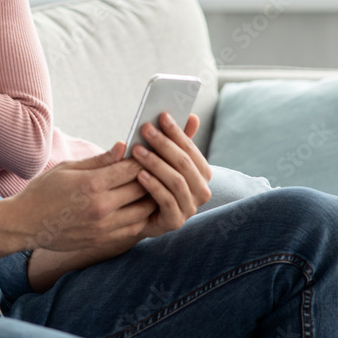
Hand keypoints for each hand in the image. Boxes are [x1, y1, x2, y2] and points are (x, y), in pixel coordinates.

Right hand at [9, 151, 155, 251]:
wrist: (25, 224)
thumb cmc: (44, 190)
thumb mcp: (68, 168)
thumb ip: (99, 160)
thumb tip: (123, 146)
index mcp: (91, 184)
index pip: (131, 168)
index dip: (144, 158)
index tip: (149, 151)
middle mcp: (101, 207)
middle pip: (142, 188)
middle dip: (152, 175)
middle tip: (158, 167)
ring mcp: (103, 226)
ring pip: (143, 210)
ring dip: (151, 198)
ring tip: (153, 186)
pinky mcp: (103, 240)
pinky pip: (134, 228)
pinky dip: (142, 216)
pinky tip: (140, 205)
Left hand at [129, 113, 211, 237]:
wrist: (135, 213)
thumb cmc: (151, 179)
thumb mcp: (161, 158)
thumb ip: (176, 140)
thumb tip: (193, 116)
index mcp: (202, 173)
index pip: (191, 149)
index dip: (177, 132)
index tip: (161, 116)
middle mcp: (201, 191)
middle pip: (184, 164)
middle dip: (164, 144)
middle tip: (145, 129)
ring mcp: (190, 208)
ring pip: (176, 181)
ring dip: (156, 163)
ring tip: (137, 150)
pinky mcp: (175, 222)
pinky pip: (167, 201)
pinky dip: (153, 186)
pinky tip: (139, 174)